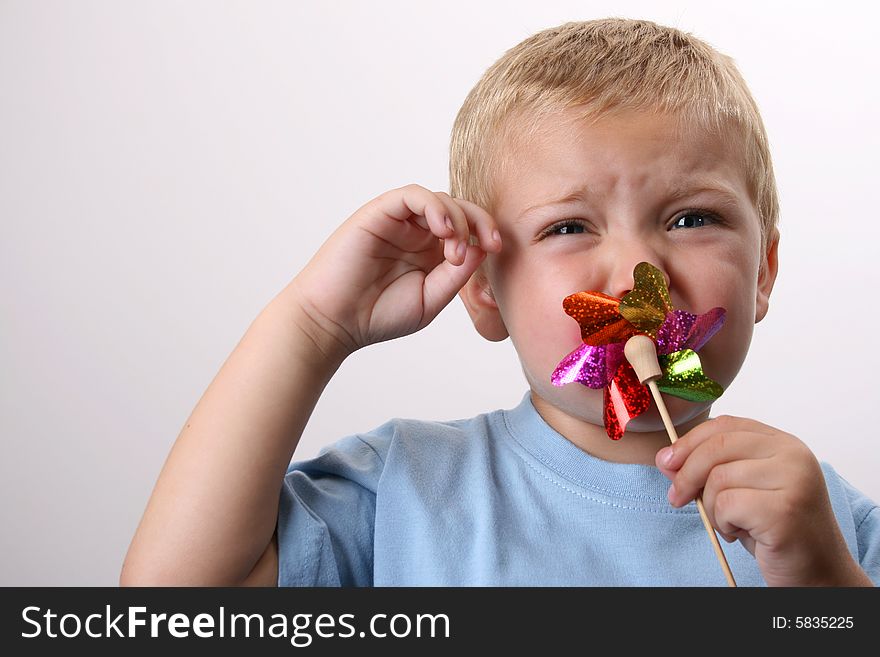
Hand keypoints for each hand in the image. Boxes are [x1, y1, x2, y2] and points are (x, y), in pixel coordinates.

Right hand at [285, 184, 500, 358]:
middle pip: (459, 208)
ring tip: (454, 248)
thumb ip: (456, 275)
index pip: (468, 229)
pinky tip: (443, 229)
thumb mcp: (430, 299)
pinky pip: (412, 195)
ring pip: (439, 199)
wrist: (333, 321)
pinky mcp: (379, 213)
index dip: (487, 232)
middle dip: (480, 221)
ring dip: (457, 217)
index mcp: (430, 252)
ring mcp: (397, 221)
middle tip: (489, 243)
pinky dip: (433, 205)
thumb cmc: (376, 315)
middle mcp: (416, 232)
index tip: (497, 249)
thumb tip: (480, 248)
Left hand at [656, 415, 870, 585]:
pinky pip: (726, 505)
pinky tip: (742, 534)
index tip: (667, 462)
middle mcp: (793, 455)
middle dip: (686, 474)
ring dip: (711, 508)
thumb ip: (707, 471)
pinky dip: (723, 524)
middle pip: (716, 447)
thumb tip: (665, 459)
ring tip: (731, 524)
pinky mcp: (784, 509)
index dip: (689, 441)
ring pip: (718, 479)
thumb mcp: (738, 492)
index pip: (725, 425)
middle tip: (676, 498)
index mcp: (784, 443)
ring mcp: (793, 480)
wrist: (818, 573)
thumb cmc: (775, 531)